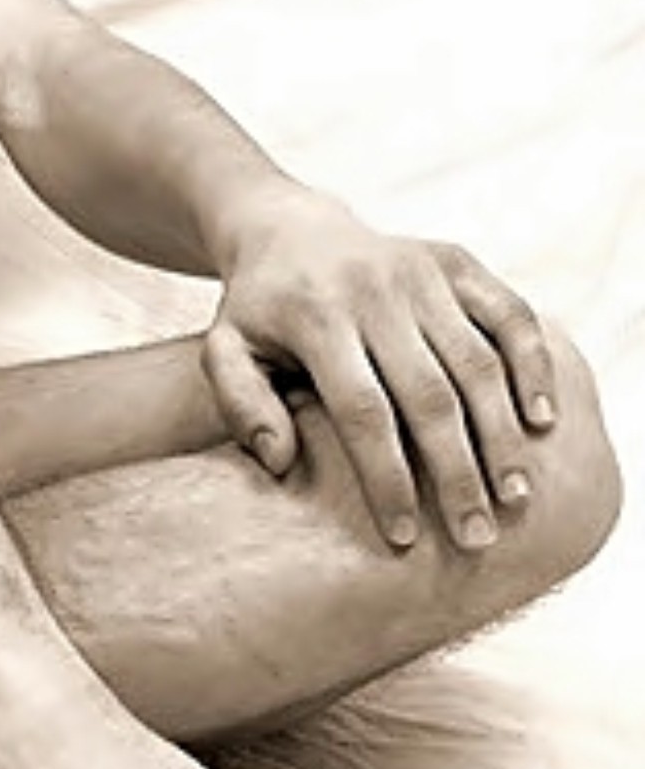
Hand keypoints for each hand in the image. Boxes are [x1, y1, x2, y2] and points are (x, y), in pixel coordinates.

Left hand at [203, 193, 558, 551]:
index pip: (361, 411)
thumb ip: (239, 404)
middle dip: (456, 474)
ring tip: (513, 499)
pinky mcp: (455, 262)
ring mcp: (419, 271)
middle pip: (427, 395)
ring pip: (475, 362)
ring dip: (501, 435)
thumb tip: (278, 461)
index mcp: (313, 316)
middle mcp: (371, 289)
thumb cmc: (259, 311)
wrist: (288, 229)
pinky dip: (534, 366)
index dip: (387, 478)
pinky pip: (510, 314)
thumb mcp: (225, 349)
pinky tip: (542, 422)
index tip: (402, 539)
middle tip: (476, 538)